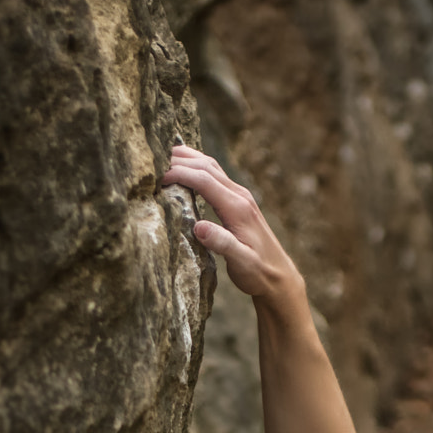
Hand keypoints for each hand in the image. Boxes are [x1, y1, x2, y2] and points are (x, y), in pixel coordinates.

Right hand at [161, 146, 303, 302]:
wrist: (279, 276)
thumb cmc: (259, 273)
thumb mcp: (242, 263)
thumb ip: (222, 244)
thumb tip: (198, 227)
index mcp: (237, 208)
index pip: (204, 180)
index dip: (180, 174)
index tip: (158, 177)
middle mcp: (239, 196)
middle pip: (206, 166)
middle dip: (179, 161)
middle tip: (153, 162)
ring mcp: (240, 196)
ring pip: (211, 166)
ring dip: (188, 158)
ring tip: (163, 155)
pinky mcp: (237, 201)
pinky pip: (214, 175)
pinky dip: (196, 166)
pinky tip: (185, 166)